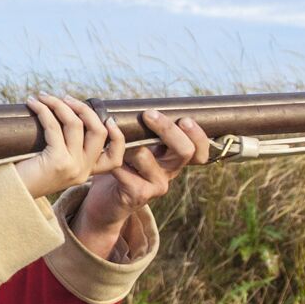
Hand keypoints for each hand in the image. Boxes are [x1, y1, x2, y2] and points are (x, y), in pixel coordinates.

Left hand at [13, 94, 124, 197]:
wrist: (7, 194)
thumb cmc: (25, 173)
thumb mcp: (54, 162)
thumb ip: (67, 147)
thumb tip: (68, 110)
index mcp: (85, 172)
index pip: (115, 157)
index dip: (118, 136)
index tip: (108, 118)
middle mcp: (82, 171)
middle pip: (99, 132)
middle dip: (84, 108)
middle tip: (65, 98)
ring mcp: (72, 167)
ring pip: (76, 124)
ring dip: (59, 104)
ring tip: (43, 96)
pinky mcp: (57, 161)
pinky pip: (53, 126)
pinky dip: (43, 110)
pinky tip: (33, 103)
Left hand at [71, 108, 210, 256]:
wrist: (106, 200)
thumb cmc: (122, 165)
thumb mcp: (139, 145)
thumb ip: (146, 129)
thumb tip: (144, 103)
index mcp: (174, 158)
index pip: (200, 150)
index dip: (198, 135)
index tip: (184, 120)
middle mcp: (170, 172)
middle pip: (185, 151)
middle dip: (168, 129)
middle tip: (148, 115)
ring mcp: (156, 185)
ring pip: (146, 155)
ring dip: (126, 143)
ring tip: (112, 136)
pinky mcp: (138, 194)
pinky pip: (124, 169)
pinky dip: (112, 159)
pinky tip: (104, 153)